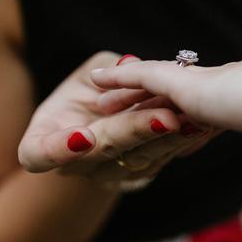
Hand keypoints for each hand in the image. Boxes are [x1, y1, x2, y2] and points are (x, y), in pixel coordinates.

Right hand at [17, 52, 210, 187]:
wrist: (101, 121)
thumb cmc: (85, 92)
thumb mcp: (84, 74)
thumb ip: (100, 70)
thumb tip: (128, 65)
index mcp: (41, 143)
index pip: (40, 155)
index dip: (59, 149)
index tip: (83, 136)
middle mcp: (74, 167)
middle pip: (103, 152)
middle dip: (134, 132)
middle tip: (164, 117)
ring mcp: (107, 176)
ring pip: (139, 159)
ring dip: (168, 139)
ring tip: (192, 119)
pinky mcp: (139, 176)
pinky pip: (160, 159)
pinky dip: (182, 141)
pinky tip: (201, 124)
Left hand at [91, 41, 241, 208]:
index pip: (208, 104)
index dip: (184, 109)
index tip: (167, 113)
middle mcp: (229, 87)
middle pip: (175, 90)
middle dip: (145, 95)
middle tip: (116, 98)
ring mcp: (213, 84)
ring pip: (156, 84)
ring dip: (124, 88)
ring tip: (93, 86)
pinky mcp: (202, 86)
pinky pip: (148, 79)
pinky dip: (120, 79)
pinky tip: (95, 77)